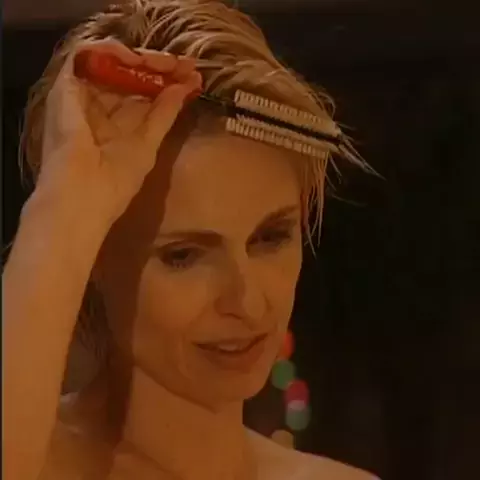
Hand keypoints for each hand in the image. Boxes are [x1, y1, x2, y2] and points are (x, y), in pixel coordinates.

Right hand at [37, 39, 201, 225]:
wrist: (81, 199)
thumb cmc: (114, 183)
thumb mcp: (147, 146)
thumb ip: (164, 115)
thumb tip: (185, 88)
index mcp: (118, 124)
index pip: (144, 94)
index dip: (168, 82)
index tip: (193, 76)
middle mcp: (101, 107)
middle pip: (131, 76)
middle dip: (160, 66)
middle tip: (186, 64)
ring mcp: (82, 96)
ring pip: (111, 62)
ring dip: (141, 57)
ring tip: (168, 62)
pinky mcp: (65, 87)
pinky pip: (86, 55)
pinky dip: (111, 51)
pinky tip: (136, 58)